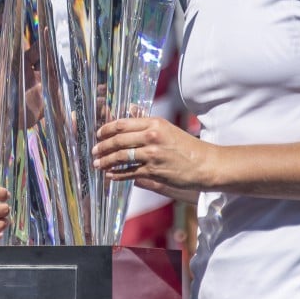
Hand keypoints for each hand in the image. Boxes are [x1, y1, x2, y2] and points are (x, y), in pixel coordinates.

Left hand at [92, 116, 209, 200]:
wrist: (205, 164)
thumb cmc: (186, 147)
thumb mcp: (167, 129)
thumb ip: (147, 126)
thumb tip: (126, 123)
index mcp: (155, 123)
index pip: (122, 124)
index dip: (106, 129)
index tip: (99, 134)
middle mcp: (152, 137)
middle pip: (118, 140)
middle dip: (102, 146)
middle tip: (94, 150)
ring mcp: (152, 155)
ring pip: (121, 157)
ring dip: (106, 161)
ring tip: (98, 164)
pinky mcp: (153, 172)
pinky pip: (129, 173)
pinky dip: (116, 174)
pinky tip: (110, 175)